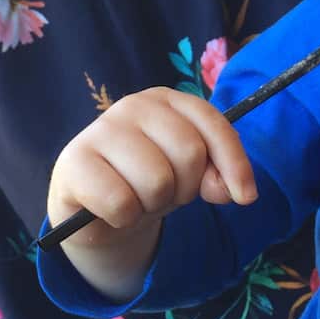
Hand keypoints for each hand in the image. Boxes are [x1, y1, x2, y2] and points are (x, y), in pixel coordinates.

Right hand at [47, 88, 256, 299]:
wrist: (94, 207)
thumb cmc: (147, 180)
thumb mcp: (190, 175)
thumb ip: (217, 174)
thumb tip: (232, 191)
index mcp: (166, 100)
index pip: (213, 124)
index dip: (234, 164)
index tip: (245, 197)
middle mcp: (133, 105)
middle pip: (189, 154)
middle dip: (184, 187)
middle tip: (163, 191)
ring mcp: (100, 130)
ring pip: (156, 182)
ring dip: (152, 205)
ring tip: (137, 198)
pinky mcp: (74, 162)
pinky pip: (121, 203)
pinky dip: (124, 218)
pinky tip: (113, 210)